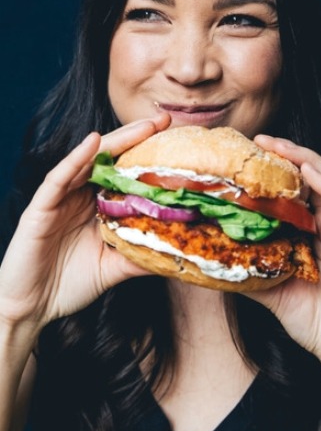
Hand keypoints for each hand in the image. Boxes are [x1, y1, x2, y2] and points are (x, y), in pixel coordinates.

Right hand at [0, 113, 170, 336]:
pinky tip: (93, 143)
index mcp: (96, 204)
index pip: (124, 172)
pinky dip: (75, 159)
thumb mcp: (114, 267)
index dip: (147, 154)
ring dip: (115, 141)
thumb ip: (140, 255)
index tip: (176, 140)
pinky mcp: (40, 207)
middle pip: (110, 158)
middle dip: (137, 137)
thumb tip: (180, 251)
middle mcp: (79, 195)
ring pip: (87, 161)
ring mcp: (59, 198)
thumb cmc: (69, 285)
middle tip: (163, 120)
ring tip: (142, 126)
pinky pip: (57, 178)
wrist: (31, 309)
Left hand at [248, 135, 320, 373]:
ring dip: (306, 160)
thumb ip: (246, 272)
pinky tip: (309, 171)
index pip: (292, 191)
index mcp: (310, 232)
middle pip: (310, 178)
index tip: (245, 155)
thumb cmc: (313, 320)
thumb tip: (208, 260)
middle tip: (259, 139)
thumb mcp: (270, 291)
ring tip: (280, 146)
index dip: (272, 170)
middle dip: (287, 155)